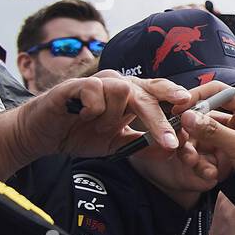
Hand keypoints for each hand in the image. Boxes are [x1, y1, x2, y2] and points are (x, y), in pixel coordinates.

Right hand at [22, 71, 188, 155]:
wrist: (41, 135)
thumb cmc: (81, 133)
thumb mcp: (117, 145)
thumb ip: (143, 145)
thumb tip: (173, 150)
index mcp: (131, 95)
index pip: (160, 92)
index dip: (177, 99)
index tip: (193, 113)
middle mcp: (117, 84)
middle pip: (147, 93)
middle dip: (159, 120)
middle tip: (169, 142)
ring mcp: (97, 83)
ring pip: (122, 91)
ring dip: (114, 116)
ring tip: (99, 128)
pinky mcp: (74, 85)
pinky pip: (94, 90)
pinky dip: (93, 107)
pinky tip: (82, 116)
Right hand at [179, 81, 234, 173]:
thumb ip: (215, 131)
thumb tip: (188, 116)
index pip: (219, 92)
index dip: (199, 96)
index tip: (181, 106)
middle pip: (206, 117)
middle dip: (192, 130)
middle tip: (180, 140)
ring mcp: (231, 138)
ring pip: (204, 138)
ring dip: (195, 149)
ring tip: (192, 162)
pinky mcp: (226, 155)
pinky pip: (208, 155)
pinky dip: (203, 163)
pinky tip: (209, 174)